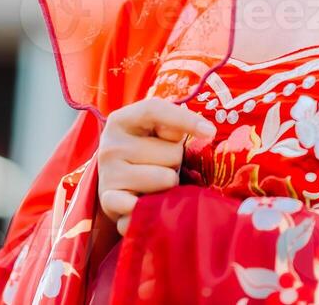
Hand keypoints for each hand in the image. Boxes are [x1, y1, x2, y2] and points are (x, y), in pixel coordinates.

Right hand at [97, 97, 215, 235]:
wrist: (114, 182)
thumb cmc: (144, 152)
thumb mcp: (154, 132)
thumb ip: (173, 126)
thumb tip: (204, 131)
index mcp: (121, 120)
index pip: (153, 110)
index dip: (185, 119)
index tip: (210, 131)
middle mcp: (110, 145)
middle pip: (171, 152)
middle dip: (176, 161)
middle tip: (163, 164)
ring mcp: (108, 174)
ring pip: (166, 179)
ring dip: (169, 184)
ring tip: (157, 182)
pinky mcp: (109, 201)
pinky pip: (139, 205)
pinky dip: (147, 209)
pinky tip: (145, 204)